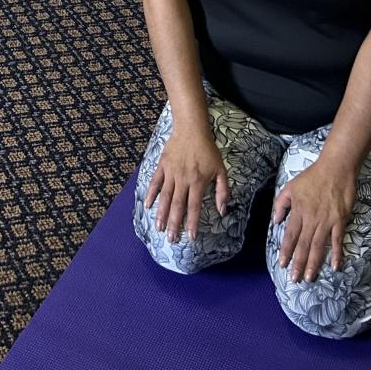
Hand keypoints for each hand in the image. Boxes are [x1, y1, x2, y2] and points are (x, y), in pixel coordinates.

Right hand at [144, 126, 228, 242]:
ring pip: (165, 197)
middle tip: (170, 239)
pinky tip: (147, 205)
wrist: (191, 130)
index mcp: (198, 182)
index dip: (192, 223)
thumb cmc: (208, 150)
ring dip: (161, 213)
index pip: (194, 207)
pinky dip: (150, 194)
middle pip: (177, 205)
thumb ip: (223, 191)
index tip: (189, 237)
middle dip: (174, 224)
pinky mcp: (162, 166)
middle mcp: (183, 180)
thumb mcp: (221, 170)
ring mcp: (171, 173)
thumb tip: (222, 210)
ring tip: (158, 228)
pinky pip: (155, 182)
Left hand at [272, 156, 357, 281]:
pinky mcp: (340, 220)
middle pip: (303, 245)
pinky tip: (335, 266)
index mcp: (298, 212)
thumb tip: (276, 221)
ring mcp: (326, 221)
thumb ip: (281, 204)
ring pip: (318, 246)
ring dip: (313, 263)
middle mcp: (311, 219)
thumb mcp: (290, 187)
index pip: (290, 235)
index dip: (286, 251)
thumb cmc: (312, 177)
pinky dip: (336, 254)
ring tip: (309, 278)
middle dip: (298, 263)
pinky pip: (337, 240)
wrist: (335, 169)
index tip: (282, 264)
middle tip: (295, 279)